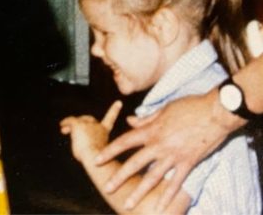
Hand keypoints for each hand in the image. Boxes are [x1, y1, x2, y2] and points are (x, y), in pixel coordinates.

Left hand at [60, 100, 121, 164]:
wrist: (93, 159)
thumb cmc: (94, 161)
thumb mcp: (94, 152)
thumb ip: (89, 144)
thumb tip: (79, 141)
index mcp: (104, 132)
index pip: (110, 119)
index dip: (114, 110)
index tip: (119, 102)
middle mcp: (97, 126)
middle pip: (89, 120)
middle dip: (83, 122)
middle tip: (73, 129)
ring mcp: (88, 124)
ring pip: (78, 122)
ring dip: (71, 126)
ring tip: (64, 131)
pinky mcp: (78, 124)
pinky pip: (70, 121)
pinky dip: (65, 123)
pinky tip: (61, 126)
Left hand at [95, 92, 229, 210]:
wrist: (214, 112)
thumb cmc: (189, 106)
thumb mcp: (164, 108)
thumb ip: (146, 118)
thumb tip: (129, 121)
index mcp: (152, 130)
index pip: (125, 141)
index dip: (110, 151)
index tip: (97, 159)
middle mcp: (159, 145)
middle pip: (135, 163)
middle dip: (120, 177)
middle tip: (108, 189)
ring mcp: (174, 156)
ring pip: (153, 177)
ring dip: (140, 192)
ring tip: (129, 204)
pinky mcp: (188, 163)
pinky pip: (176, 182)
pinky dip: (168, 196)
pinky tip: (160, 207)